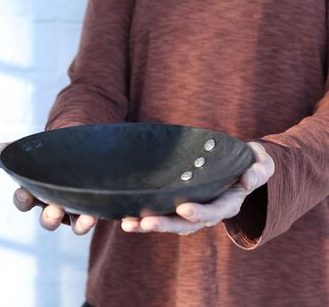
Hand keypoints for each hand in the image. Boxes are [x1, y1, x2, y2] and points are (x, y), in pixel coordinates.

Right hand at [0, 142, 96, 234]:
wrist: (77, 150)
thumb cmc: (51, 154)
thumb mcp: (33, 149)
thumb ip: (14, 149)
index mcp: (36, 192)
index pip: (24, 200)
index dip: (22, 200)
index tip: (25, 194)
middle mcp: (53, 204)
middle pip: (48, 218)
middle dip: (49, 217)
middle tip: (54, 211)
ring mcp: (74, 207)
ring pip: (73, 222)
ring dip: (78, 223)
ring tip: (86, 219)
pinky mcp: (91, 207)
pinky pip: (91, 217)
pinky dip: (91, 219)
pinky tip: (94, 215)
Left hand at [121, 142, 274, 234]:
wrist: (241, 168)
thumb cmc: (250, 163)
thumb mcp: (261, 164)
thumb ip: (259, 171)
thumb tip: (249, 181)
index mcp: (228, 203)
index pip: (214, 211)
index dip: (200, 213)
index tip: (183, 208)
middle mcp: (210, 211)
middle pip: (187, 224)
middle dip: (167, 224)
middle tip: (145, 224)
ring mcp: (194, 210)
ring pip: (172, 223)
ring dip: (150, 225)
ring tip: (128, 223)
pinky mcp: (181, 205)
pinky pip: (164, 213)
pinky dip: (146, 217)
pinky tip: (126, 216)